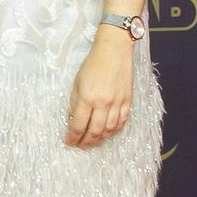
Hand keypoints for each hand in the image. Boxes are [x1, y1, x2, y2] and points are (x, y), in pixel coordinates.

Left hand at [66, 31, 133, 146]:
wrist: (114, 51)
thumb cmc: (93, 64)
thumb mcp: (77, 82)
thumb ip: (75, 102)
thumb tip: (73, 119)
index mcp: (87, 98)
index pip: (79, 125)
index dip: (73, 137)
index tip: (69, 142)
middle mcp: (103, 103)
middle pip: (94, 131)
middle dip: (86, 142)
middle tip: (80, 145)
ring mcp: (117, 103)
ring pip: (109, 130)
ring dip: (100, 139)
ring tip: (92, 141)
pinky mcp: (128, 101)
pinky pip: (122, 122)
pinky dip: (115, 131)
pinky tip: (108, 133)